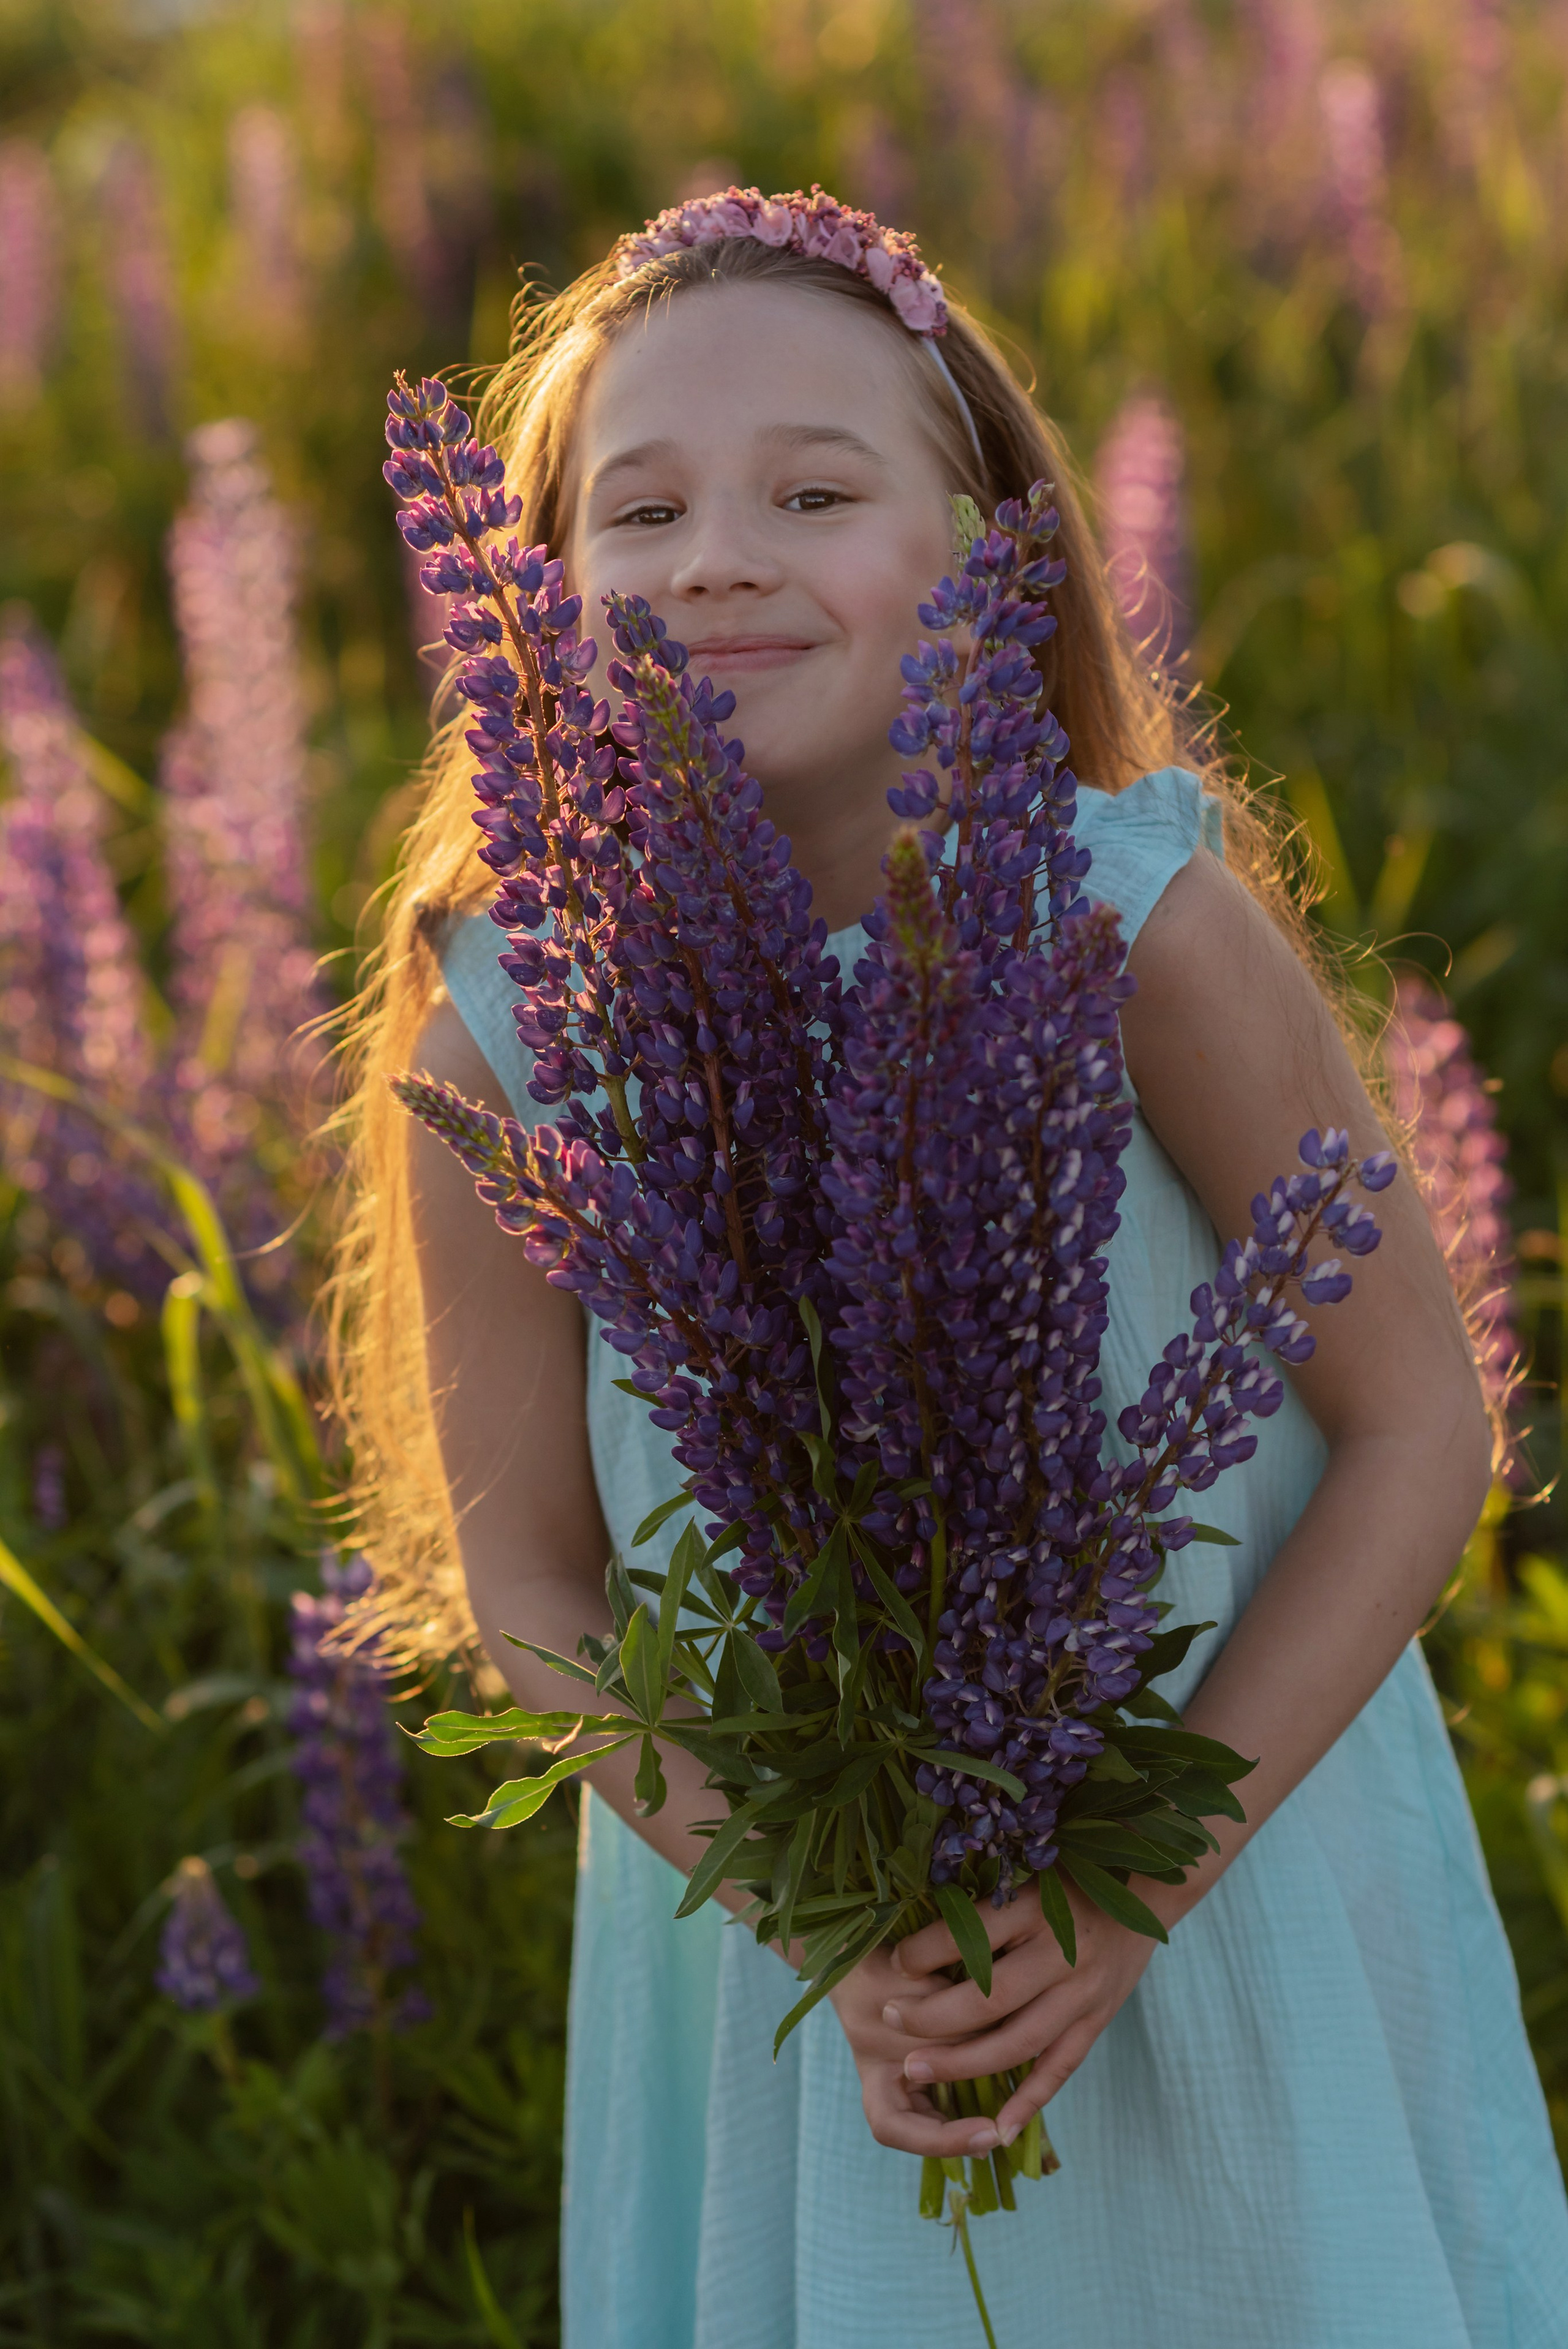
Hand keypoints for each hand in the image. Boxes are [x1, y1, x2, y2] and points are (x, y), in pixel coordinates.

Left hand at [830, 1877, 1161, 2157]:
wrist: (1145, 1892)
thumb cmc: (1068, 1878)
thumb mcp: (1026, 1874)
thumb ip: (982, 1905)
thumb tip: (914, 1933)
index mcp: (1039, 1907)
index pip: (973, 1934)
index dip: (927, 1951)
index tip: (895, 1960)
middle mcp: (1063, 1954)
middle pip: (990, 1998)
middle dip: (933, 2016)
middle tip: (889, 2018)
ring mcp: (1084, 1994)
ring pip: (1019, 2042)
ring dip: (964, 2063)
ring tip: (914, 2070)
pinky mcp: (1098, 2021)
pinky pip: (1061, 2068)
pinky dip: (1029, 2101)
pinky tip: (997, 2129)